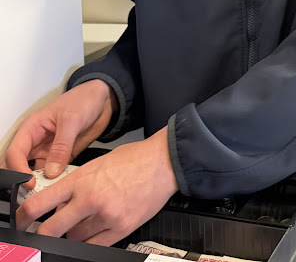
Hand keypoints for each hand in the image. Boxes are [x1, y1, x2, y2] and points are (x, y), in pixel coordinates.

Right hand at [4, 80, 116, 186]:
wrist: (103, 99)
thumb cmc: (84, 99)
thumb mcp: (72, 120)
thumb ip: (62, 145)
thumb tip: (51, 171)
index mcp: (32, 128)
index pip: (15, 152)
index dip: (17, 169)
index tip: (28, 182)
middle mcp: (37, 142)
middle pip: (21, 166)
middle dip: (23, 181)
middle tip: (34, 194)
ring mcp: (50, 151)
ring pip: (37, 173)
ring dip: (42, 184)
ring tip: (49, 195)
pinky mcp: (63, 157)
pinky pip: (56, 173)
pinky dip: (58, 181)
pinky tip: (63, 187)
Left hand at [16, 127, 177, 245]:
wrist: (164, 162)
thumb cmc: (134, 158)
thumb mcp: (98, 163)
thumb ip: (77, 183)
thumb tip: (59, 200)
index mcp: (82, 179)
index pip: (40, 204)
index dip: (24, 217)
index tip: (23, 221)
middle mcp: (91, 200)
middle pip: (51, 229)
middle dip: (43, 234)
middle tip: (42, 232)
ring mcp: (107, 216)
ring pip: (74, 239)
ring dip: (72, 234)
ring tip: (81, 222)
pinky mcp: (122, 228)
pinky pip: (95, 245)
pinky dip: (90, 241)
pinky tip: (93, 230)